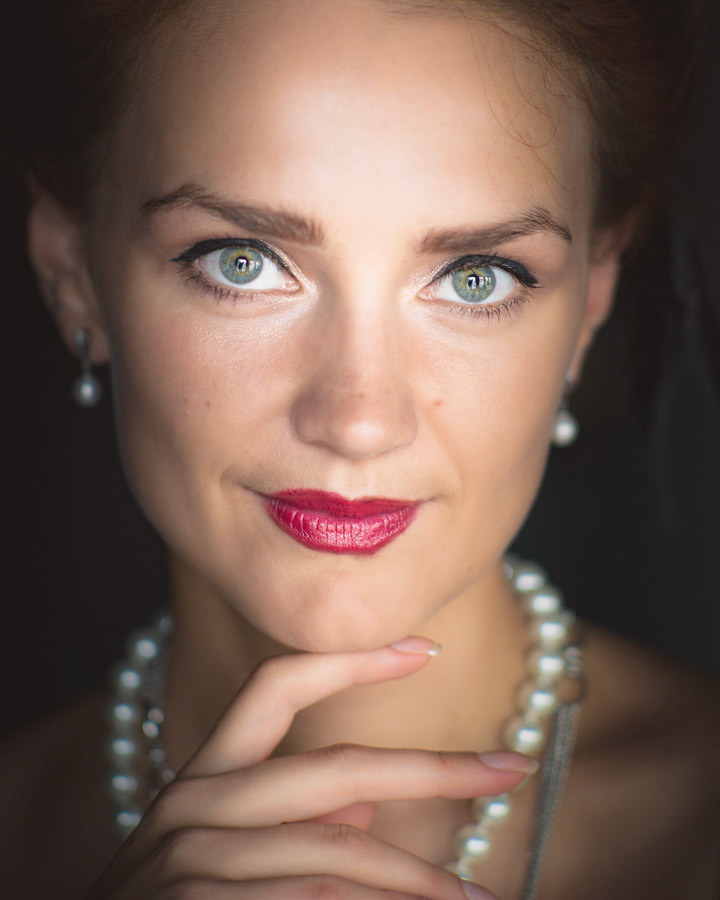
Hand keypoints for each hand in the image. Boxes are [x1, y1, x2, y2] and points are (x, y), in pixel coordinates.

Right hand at [88, 640, 530, 898]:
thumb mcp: (215, 859)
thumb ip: (287, 827)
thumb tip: (362, 808)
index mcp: (203, 778)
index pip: (277, 685)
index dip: (351, 658)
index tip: (425, 645)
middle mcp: (195, 805)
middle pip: (335, 769)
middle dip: (431, 769)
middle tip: (507, 766)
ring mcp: (194, 862)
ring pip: (338, 851)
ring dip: (418, 878)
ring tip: (478, 897)